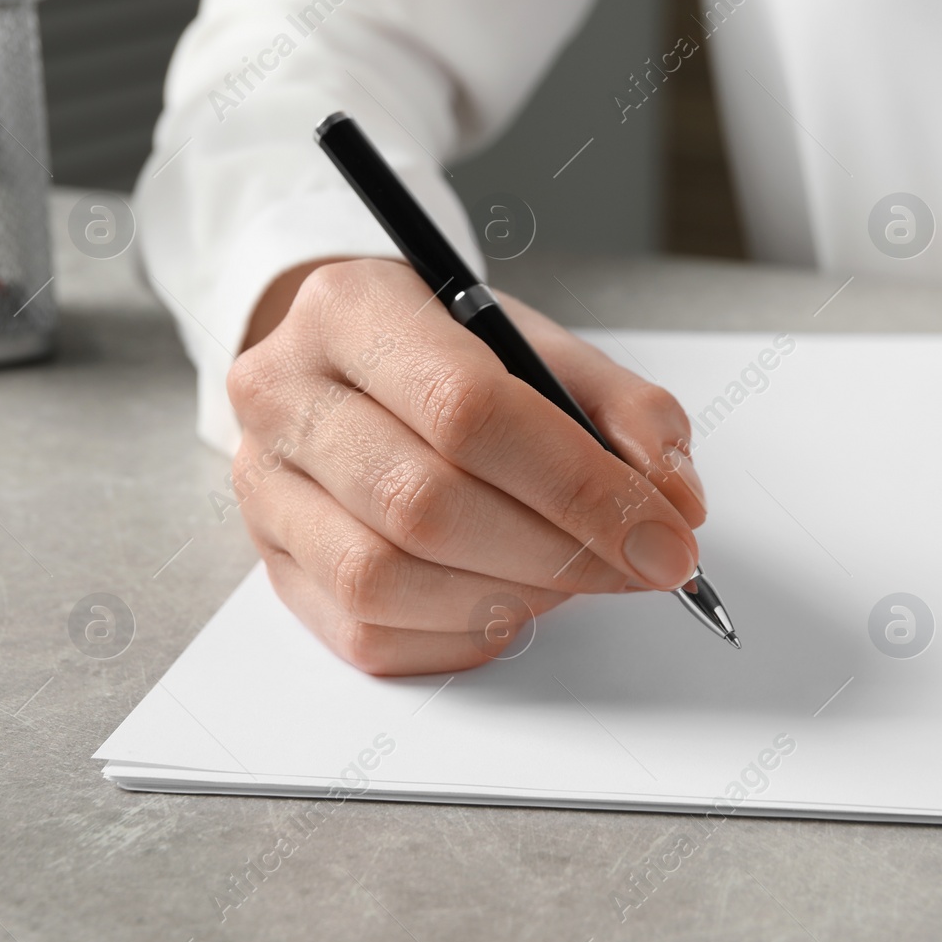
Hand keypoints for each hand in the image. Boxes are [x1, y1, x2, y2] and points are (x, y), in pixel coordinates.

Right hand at [225, 259, 706, 673]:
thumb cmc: (454, 358)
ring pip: (385, 580)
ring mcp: (264, 487)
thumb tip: (677, 504)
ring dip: (511, 597)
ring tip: (572, 575)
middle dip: (559, 552)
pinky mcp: (274, 565)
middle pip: (423, 503)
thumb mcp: (545, 350)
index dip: (580, 487)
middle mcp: (284, 394)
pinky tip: (512, 599)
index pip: (467, 410)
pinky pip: (369, 632)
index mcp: (352, 309)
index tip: (667, 536)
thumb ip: (627, 414)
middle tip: (640, 566)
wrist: (354, 372)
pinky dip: (466, 632)